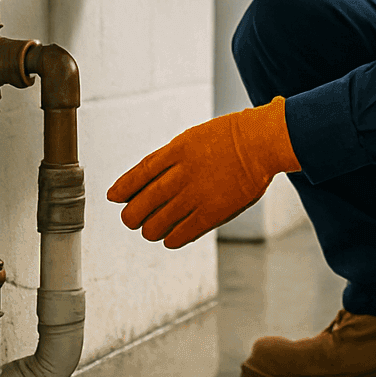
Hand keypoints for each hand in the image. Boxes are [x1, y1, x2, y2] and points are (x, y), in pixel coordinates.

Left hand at [107, 97, 301, 248]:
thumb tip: (146, 176)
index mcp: (175, 151)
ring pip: (156, 224)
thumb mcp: (193, 137)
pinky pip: (181, 235)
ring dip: (149, 230)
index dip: (122, 188)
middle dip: (131, 216)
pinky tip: (171, 238)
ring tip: (152, 230)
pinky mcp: (212, 213)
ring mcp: (196, 195)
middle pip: (141, 204)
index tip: (113, 197)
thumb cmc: (230, 137)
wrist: (262, 142)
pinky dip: (171, 239)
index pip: (138, 175)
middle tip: (131, 218)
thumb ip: (169, 157)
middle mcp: (182, 174)